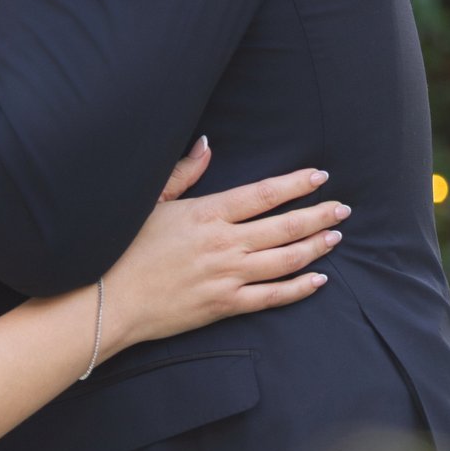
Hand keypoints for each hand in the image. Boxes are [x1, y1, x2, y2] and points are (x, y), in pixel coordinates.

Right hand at [98, 141, 348, 356]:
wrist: (107, 303)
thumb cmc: (123, 251)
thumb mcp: (151, 203)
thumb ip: (184, 173)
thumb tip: (207, 144)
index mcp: (206, 214)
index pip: (263, 194)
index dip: (296, 184)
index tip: (319, 175)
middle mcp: (223, 244)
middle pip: (284, 226)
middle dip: (318, 215)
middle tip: (342, 208)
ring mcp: (226, 277)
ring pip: (285, 260)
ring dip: (315, 246)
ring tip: (335, 236)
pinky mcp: (224, 306)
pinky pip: (272, 297)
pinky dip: (299, 288)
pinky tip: (318, 279)